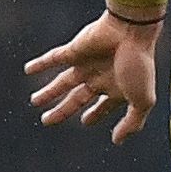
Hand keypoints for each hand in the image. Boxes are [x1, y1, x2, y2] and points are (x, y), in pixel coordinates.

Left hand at [26, 9, 160, 141]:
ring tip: (34, 101)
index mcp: (116, 88)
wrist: (132, 31)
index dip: (94, 115)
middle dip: (63, 110)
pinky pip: (54, 58)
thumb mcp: (142, 101)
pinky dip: (41, 64)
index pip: (101, 106)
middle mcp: (100, 77)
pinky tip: (28, 70)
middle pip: (76, 98)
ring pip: (63, 82)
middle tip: (46, 120)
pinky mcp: (74, 50)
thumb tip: (118, 141)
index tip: (84, 122)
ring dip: (48, 92)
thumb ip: (132, 123)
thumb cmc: (139, 65)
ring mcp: (86, 64)